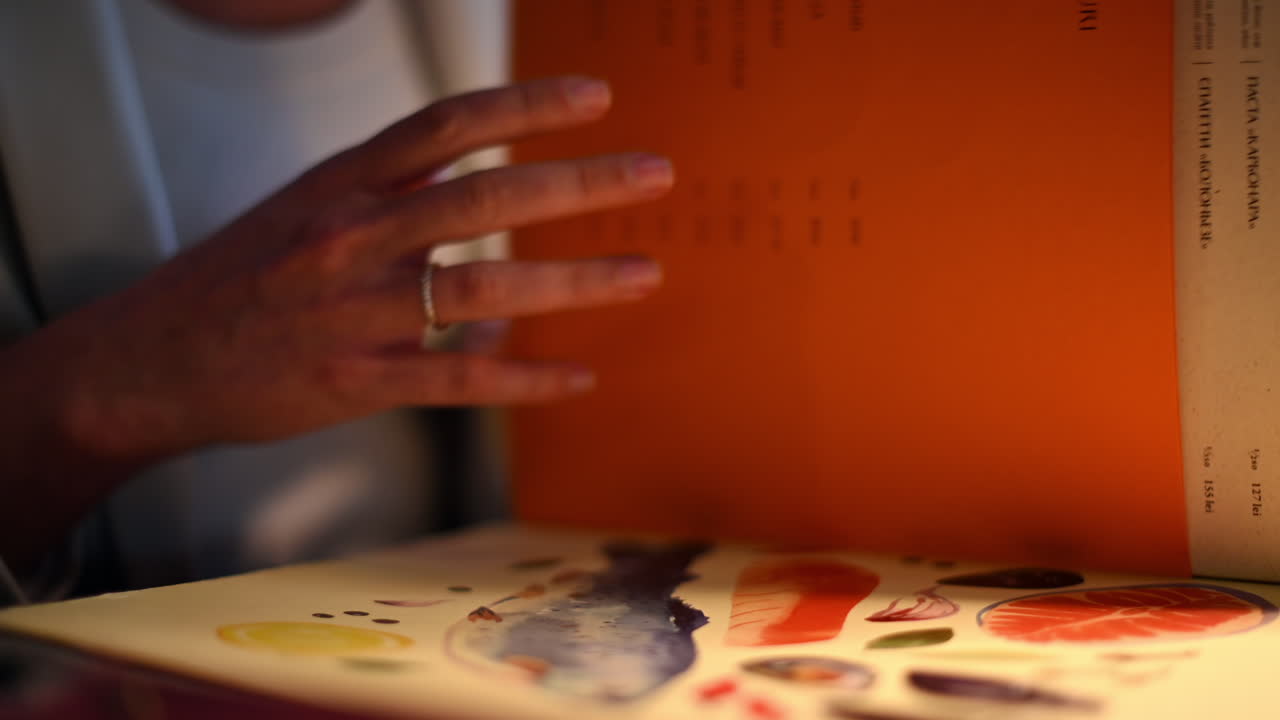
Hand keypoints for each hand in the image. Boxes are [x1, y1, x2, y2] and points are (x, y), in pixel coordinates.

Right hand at [12, 76, 671, 464]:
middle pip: (487, 197)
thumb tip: (482, 221)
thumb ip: (395, 206)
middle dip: (580, 183)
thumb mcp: (305, 213)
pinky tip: (580, 378)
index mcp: (340, 183)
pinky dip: (528, 380)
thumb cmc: (238, 281)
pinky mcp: (358, 381)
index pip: (447, 124)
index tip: (596, 95)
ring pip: (488, 290)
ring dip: (577, 280)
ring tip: (646, 273)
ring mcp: (355, 311)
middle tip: (656, 173)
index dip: (526, 104)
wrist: (150, 360)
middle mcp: (351, 237)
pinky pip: (462, 382)